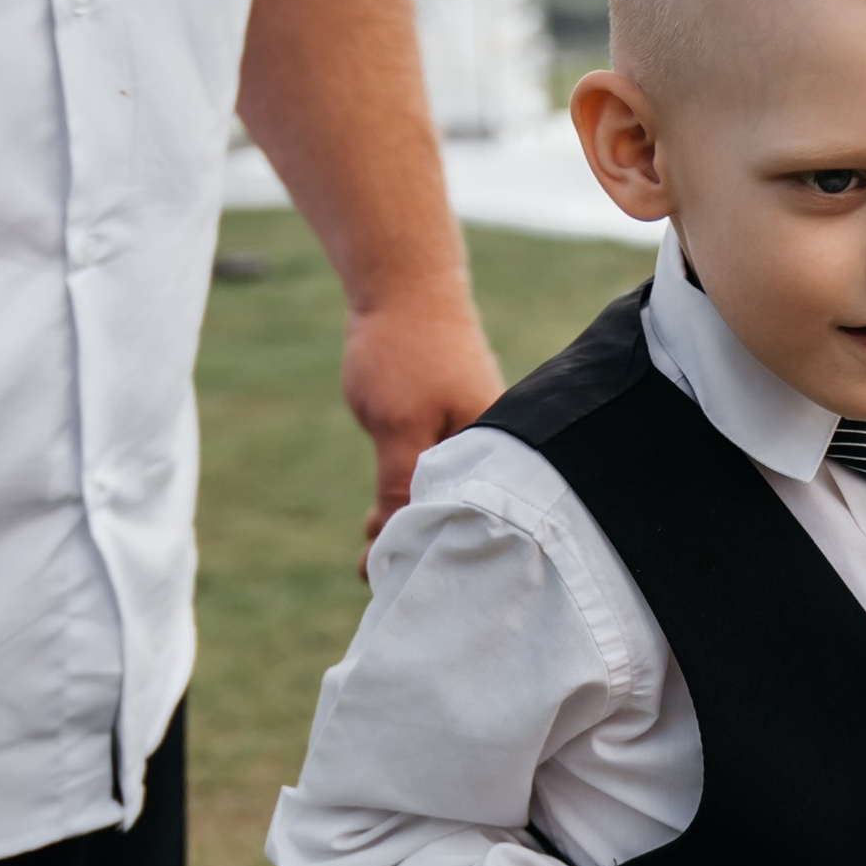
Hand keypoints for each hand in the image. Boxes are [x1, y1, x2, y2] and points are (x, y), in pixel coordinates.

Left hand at [343, 289, 501, 561]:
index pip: (472, 520)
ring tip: (369, 555)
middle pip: (462, 514)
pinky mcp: (452, 425)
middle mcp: (494, 448)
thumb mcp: (397, 427)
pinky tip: (379, 516)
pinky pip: (434, 475)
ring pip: (444, 495)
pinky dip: (407, 496)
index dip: (435, 554)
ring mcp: (473, 435)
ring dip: (408, 522)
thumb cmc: (406, 350)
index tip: (391, 582)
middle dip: (422, 546)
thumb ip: (400, 486)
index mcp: (496, 451)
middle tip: (372, 577)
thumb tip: (396, 544)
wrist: (402, 282)